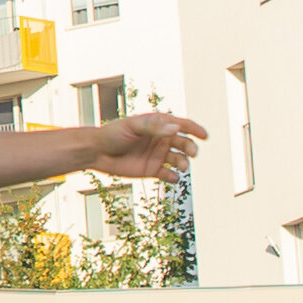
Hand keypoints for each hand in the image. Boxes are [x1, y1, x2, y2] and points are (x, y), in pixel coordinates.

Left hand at [71, 110, 204, 184]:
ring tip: (182, 166)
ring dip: (184, 162)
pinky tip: (173, 177)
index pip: (182, 125)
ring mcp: (158, 155)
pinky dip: (174, 177)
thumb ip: (154, 127)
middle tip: (192, 152)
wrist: (98, 152)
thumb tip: (176, 128)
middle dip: (191, 147)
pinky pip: (169, 174)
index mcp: (159, 125)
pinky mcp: (153, 169)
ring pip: (179, 159)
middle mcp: (162, 139)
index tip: (205, 136)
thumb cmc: (113, 134)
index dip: (195, 129)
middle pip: (184, 143)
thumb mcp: (133, 127)